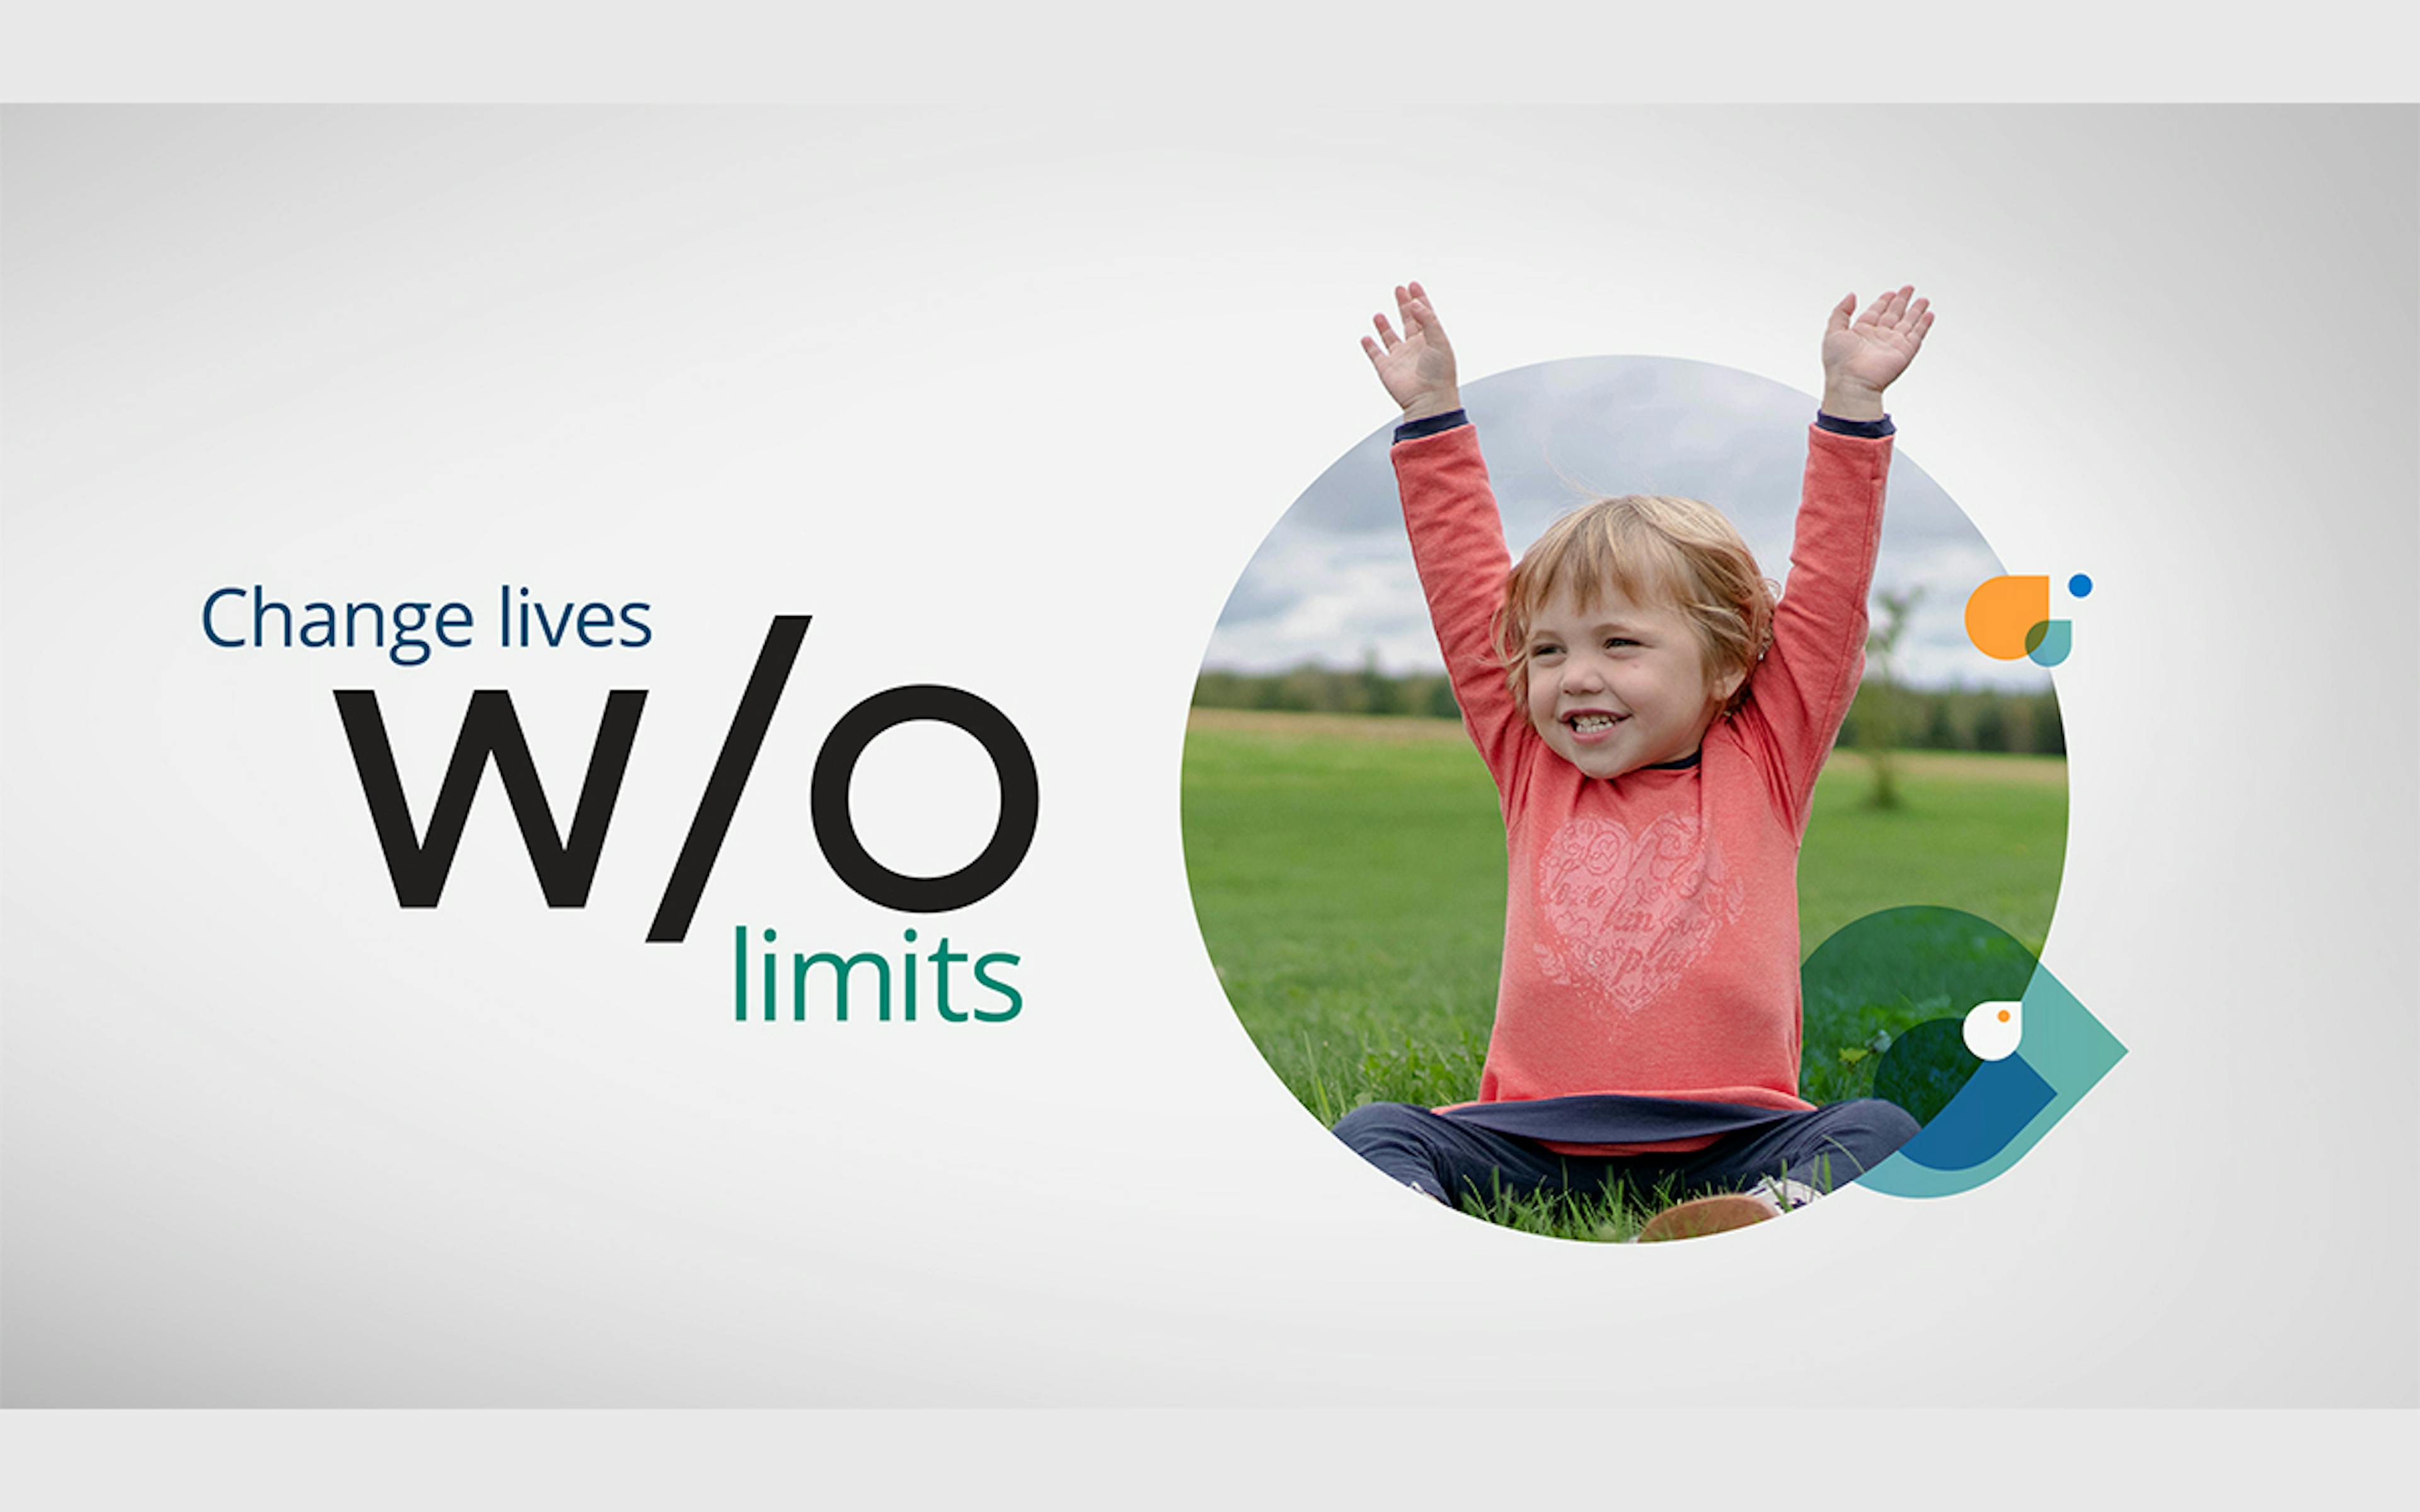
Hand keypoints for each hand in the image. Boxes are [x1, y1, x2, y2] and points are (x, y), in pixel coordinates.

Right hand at [1361, 280, 1461, 420]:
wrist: (1428, 400)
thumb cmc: (1439, 374)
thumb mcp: (1439, 340)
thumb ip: (1427, 320)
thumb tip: (1414, 303)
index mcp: (1431, 339)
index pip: (1425, 314)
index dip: (1420, 298)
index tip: (1413, 284)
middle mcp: (1416, 347)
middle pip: (1408, 320)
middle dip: (1403, 304)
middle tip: (1399, 289)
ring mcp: (1401, 358)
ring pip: (1390, 337)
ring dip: (1384, 326)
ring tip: (1379, 314)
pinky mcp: (1387, 369)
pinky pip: (1376, 354)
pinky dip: (1370, 346)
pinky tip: (1366, 338)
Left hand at [1820, 285, 1933, 419]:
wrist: (1852, 383)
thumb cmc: (1839, 364)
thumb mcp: (1832, 331)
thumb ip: (1841, 312)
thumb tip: (1851, 296)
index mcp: (1861, 333)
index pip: (1875, 312)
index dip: (1883, 301)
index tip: (1890, 293)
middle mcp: (1878, 338)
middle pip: (1893, 314)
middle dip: (1901, 301)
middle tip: (1908, 289)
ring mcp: (1892, 344)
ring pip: (1908, 322)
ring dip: (1916, 310)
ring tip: (1923, 299)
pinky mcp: (1904, 352)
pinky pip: (1917, 335)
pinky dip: (1924, 324)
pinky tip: (1929, 315)